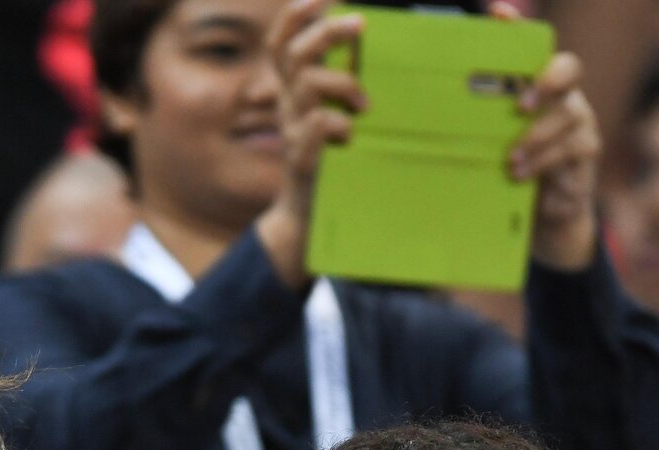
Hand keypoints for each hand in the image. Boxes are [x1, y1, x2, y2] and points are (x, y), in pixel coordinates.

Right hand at [256, 0, 367, 285]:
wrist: (306, 219)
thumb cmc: (331, 161)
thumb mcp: (335, 115)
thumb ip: (345, 83)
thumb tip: (377, 49)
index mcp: (293, 88)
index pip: (281, 40)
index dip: (297, 13)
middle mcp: (287, 104)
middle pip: (295, 52)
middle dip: (329, 31)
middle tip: (362, 25)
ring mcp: (291, 130)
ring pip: (307, 85)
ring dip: (342, 84)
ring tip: (364, 104)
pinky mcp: (301, 159)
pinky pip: (313, 128)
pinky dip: (334, 124)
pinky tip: (350, 132)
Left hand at [502, 10, 599, 270]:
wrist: (540, 218)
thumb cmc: (510, 172)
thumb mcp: (489, 146)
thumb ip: (476, 122)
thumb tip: (430, 106)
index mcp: (536, 86)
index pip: (534, 47)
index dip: (519, 29)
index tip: (497, 15)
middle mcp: (563, 96)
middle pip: (568, 67)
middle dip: (547, 80)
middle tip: (520, 103)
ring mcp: (580, 121)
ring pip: (570, 112)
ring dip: (537, 135)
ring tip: (511, 158)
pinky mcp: (586, 152)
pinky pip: (572, 147)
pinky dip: (544, 160)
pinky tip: (520, 174)